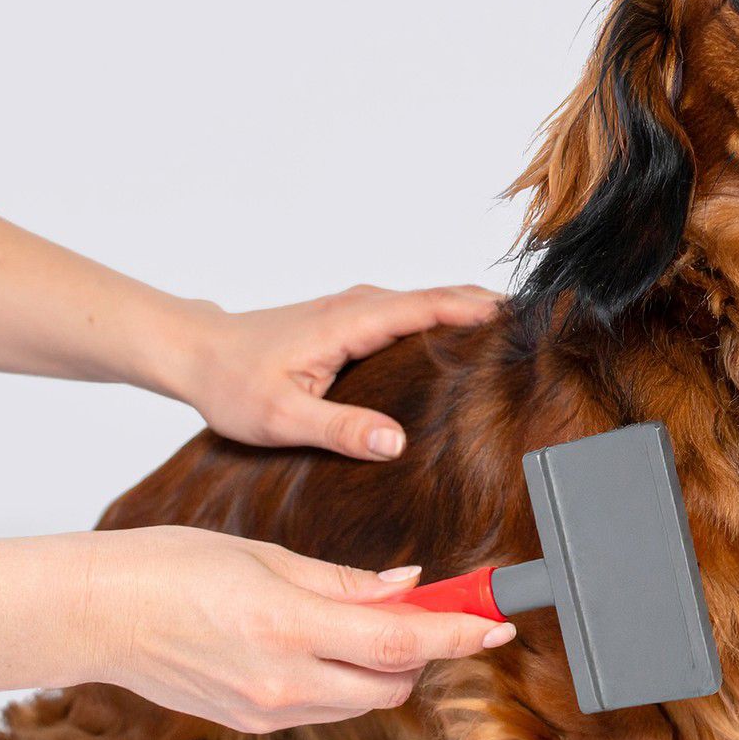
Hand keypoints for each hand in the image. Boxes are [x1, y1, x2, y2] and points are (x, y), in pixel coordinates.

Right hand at [85, 527, 514, 733]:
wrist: (100, 613)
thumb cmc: (170, 568)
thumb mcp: (268, 556)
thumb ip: (346, 581)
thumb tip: (407, 587)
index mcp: (288, 626)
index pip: (400, 642)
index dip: (458, 634)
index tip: (495, 621)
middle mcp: (282, 680)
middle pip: (394, 684)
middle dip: (427, 652)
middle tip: (435, 612)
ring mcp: (267, 709)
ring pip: (362, 699)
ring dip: (386, 667)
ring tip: (374, 622)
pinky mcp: (253, 722)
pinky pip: (324, 707)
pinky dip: (345, 678)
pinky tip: (330, 643)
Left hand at [165, 285, 502, 460]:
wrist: (195, 353)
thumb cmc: (231, 383)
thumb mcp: (282, 419)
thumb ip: (341, 429)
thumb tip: (397, 442)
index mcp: (350, 322)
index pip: (431, 306)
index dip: (480, 310)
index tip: (525, 317)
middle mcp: (359, 306)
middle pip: (441, 297)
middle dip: (492, 307)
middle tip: (543, 326)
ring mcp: (356, 309)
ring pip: (429, 302)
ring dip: (471, 310)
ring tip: (517, 332)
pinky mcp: (352, 319)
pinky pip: (413, 311)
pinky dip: (446, 317)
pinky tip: (463, 340)